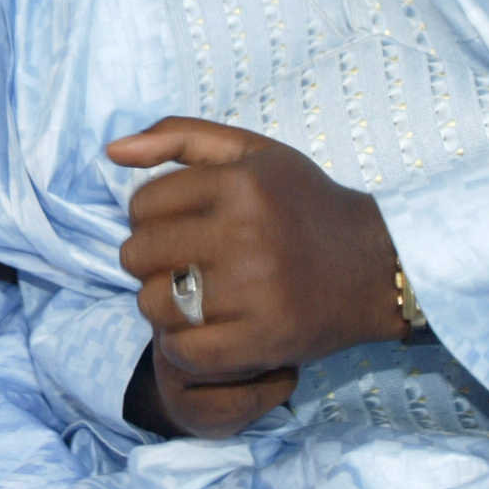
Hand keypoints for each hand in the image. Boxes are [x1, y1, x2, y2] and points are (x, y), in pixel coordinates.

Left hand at [107, 117, 402, 439]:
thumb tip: (112, 151)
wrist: (376, 264)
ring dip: (161, 305)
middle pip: (139, 255)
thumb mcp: (252, 153)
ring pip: (154, 304)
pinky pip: (185, 351)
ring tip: (189, 297)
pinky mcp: (265, 338)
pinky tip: (200, 331)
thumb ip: (180, 137)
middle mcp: (247, 234)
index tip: (177, 227)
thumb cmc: (303, 204)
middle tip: (179, 264)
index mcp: (240, 184)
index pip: (141, 205)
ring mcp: (256, 290)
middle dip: (148, 261)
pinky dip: (180, 347)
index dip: (148, 218)